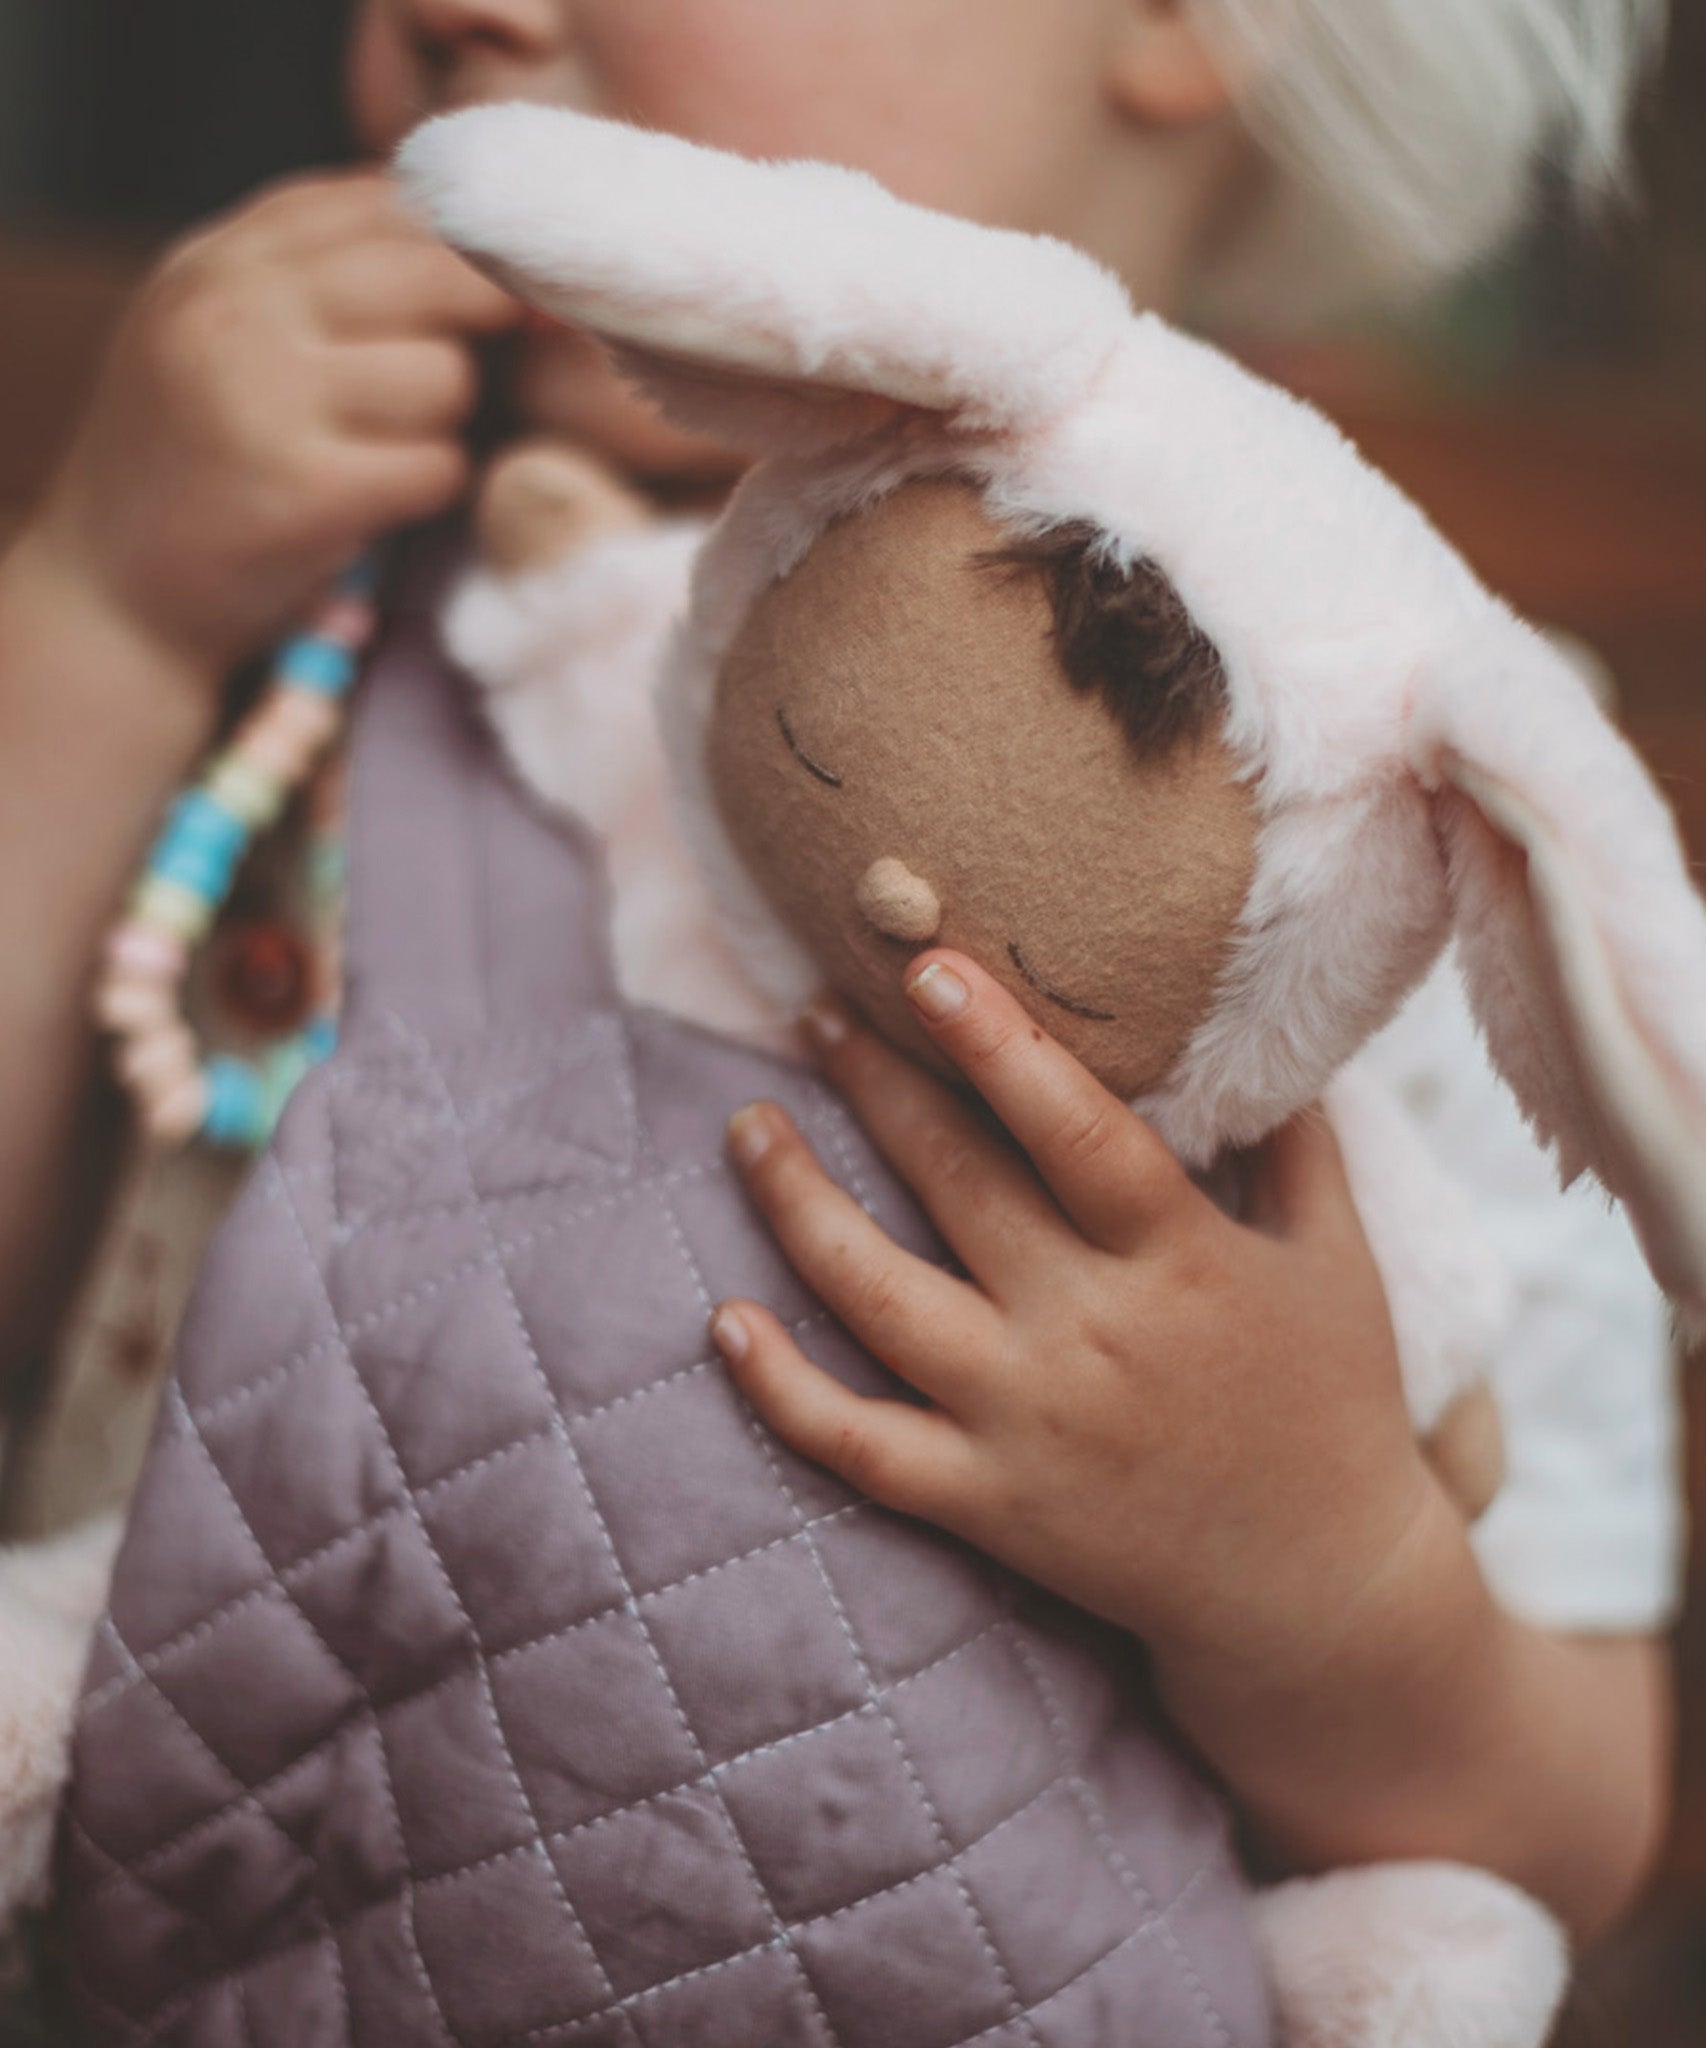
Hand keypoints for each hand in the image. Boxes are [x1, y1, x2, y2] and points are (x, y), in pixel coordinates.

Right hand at [29, 169, 520, 687]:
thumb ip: (322, 269)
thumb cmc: (198, 462)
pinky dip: (430, 490)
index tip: (501, 297)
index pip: (389, 203)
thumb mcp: (226, 330)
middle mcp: (235, 309)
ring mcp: (263, 396)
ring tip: (380, 453)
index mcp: (221, 258)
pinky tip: (381, 503)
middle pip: (439, 276)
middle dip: (475, 333)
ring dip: (442, 426)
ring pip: (447, 377)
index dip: (468, 248)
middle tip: (455, 386)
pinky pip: (437, 465)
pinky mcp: (301, 490)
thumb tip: (476, 235)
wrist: (114, 592)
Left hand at [711, 949, 1435, 1684]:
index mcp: (1180, 1260)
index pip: (1076, 1131)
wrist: (1315, 1600)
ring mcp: (1027, 1424)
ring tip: (747, 1127)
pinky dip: (782, 1388)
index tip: (926, 966)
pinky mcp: (986, 1504)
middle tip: (816, 1010)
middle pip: (956, 1187)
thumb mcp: (1338, 1261)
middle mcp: (1092, 1335)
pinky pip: (858, 1444)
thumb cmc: (1332, 1408)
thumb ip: (1298, 1143)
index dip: (999, 1045)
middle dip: (876, 1085)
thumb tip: (1263, 1031)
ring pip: (877, 1299)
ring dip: (799, 1204)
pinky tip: (725, 1320)